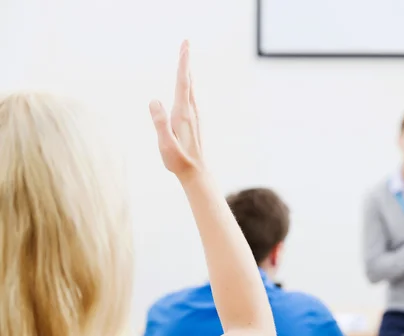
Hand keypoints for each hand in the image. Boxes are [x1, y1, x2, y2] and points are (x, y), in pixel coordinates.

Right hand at [150, 40, 202, 181]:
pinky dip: (187, 85)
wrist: (196, 173)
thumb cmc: (179, 160)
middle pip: (188, 81)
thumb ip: (159, 122)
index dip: (183, 63)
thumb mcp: (165, 143)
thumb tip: (154, 100)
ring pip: (190, 89)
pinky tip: (186, 86)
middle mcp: (191, 111)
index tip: (186, 46)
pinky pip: (190, 97)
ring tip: (185, 58)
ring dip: (187, 72)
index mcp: (183, 113)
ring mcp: (194, 116)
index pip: (182, 82)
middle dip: (186, 61)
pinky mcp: (194, 121)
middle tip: (186, 43)